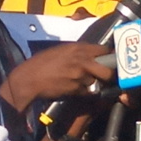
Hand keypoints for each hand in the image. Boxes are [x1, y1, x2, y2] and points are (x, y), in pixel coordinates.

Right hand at [0, 42, 115, 110]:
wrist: (29, 78)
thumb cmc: (42, 63)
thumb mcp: (61, 51)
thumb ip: (77, 52)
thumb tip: (90, 55)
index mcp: (78, 48)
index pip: (103, 50)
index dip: (109, 56)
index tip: (110, 60)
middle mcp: (82, 61)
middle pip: (107, 70)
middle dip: (108, 75)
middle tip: (104, 77)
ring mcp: (80, 76)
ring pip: (95, 82)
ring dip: (90, 84)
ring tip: (77, 81)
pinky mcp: (76, 89)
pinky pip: (85, 92)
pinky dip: (81, 92)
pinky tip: (70, 88)